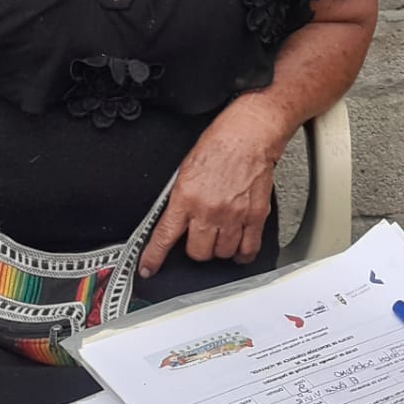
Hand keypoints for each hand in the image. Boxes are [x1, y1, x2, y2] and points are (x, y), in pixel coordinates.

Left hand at [139, 103, 284, 276]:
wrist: (249, 135)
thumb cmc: (219, 145)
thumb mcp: (185, 171)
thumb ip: (180, 200)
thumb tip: (175, 222)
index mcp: (186, 198)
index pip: (164, 237)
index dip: (154, 258)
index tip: (148, 269)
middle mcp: (208, 211)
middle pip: (198, 253)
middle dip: (196, 249)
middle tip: (199, 238)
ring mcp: (233, 216)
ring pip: (222, 253)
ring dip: (219, 249)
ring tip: (220, 236)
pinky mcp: (255, 216)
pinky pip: (248, 248)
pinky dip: (242, 253)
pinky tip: (239, 248)